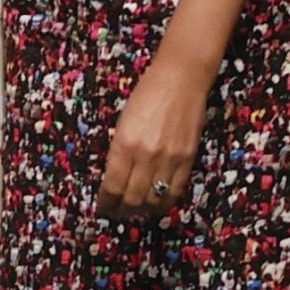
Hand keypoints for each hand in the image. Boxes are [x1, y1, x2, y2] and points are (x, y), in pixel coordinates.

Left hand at [95, 57, 206, 218]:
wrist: (181, 78)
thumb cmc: (147, 92)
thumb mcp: (124, 120)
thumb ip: (121, 149)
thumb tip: (116, 176)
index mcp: (124, 143)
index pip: (112, 186)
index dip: (106, 202)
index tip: (102, 207)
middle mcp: (146, 156)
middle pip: (132, 199)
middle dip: (121, 210)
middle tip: (116, 212)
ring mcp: (169, 160)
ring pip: (153, 201)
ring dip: (142, 210)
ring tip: (135, 210)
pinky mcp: (187, 160)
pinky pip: (175, 193)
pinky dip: (164, 203)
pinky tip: (156, 203)